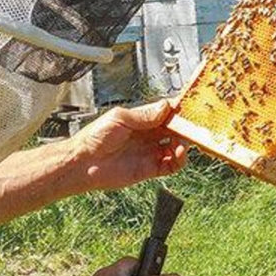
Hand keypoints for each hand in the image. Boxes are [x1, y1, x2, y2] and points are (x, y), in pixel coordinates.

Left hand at [67, 100, 187, 192]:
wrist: (83, 163)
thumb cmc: (94, 137)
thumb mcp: (120, 118)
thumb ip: (144, 115)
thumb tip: (166, 106)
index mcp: (142, 120)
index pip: (166, 112)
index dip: (178, 110)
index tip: (189, 108)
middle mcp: (149, 135)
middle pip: (176, 129)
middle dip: (186, 127)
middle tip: (192, 127)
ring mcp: (150, 151)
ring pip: (177, 146)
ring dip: (184, 144)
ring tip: (182, 143)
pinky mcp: (150, 168)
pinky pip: (172, 165)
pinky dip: (180, 160)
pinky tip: (178, 154)